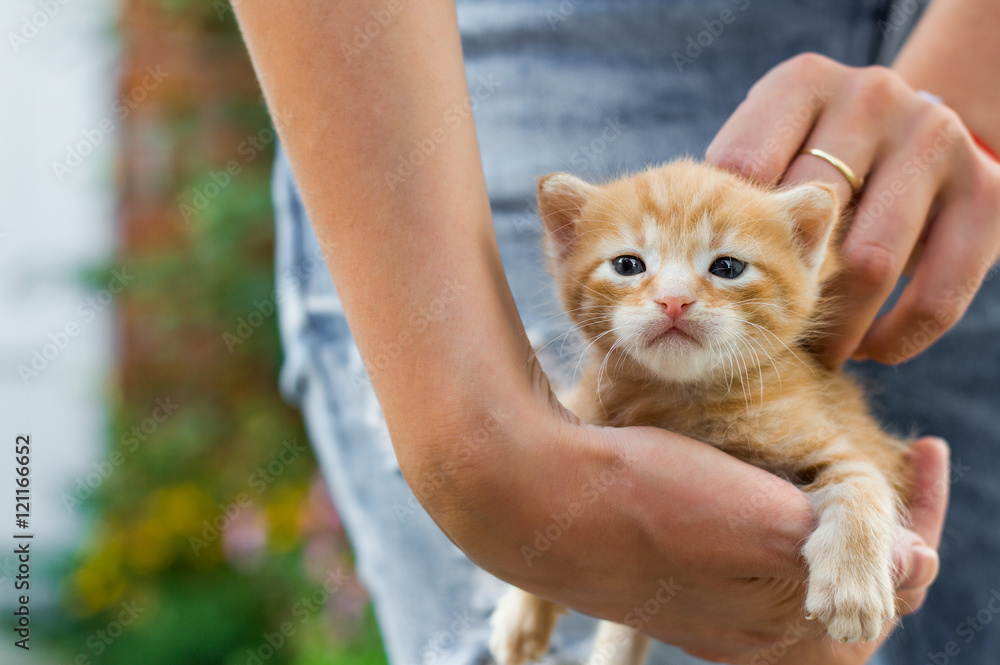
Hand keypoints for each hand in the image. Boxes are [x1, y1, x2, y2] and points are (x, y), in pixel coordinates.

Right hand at [419, 374, 946, 663]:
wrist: (537, 495)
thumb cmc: (646, 501)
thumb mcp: (756, 521)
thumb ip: (841, 545)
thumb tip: (918, 560)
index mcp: (778, 625)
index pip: (887, 588)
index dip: (923, 521)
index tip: (927, 446)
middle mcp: (746, 627)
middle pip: (844, 584)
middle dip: (881, 528)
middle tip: (895, 466)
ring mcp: (706, 606)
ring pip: (797, 567)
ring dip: (829, 522)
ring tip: (838, 471)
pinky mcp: (674, 575)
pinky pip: (749, 558)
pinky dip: (778, 518)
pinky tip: (767, 479)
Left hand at [706, 53, 999, 366]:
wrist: (925, 137)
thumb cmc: (819, 158)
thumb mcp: (773, 147)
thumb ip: (733, 189)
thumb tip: (682, 271)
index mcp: (803, 84)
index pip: (743, 168)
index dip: (725, 235)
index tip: (720, 279)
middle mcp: (871, 99)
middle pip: (808, 220)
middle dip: (781, 288)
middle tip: (766, 331)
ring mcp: (933, 142)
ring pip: (870, 265)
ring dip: (839, 327)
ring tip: (819, 353)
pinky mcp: (986, 196)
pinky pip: (936, 296)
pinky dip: (897, 338)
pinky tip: (872, 349)